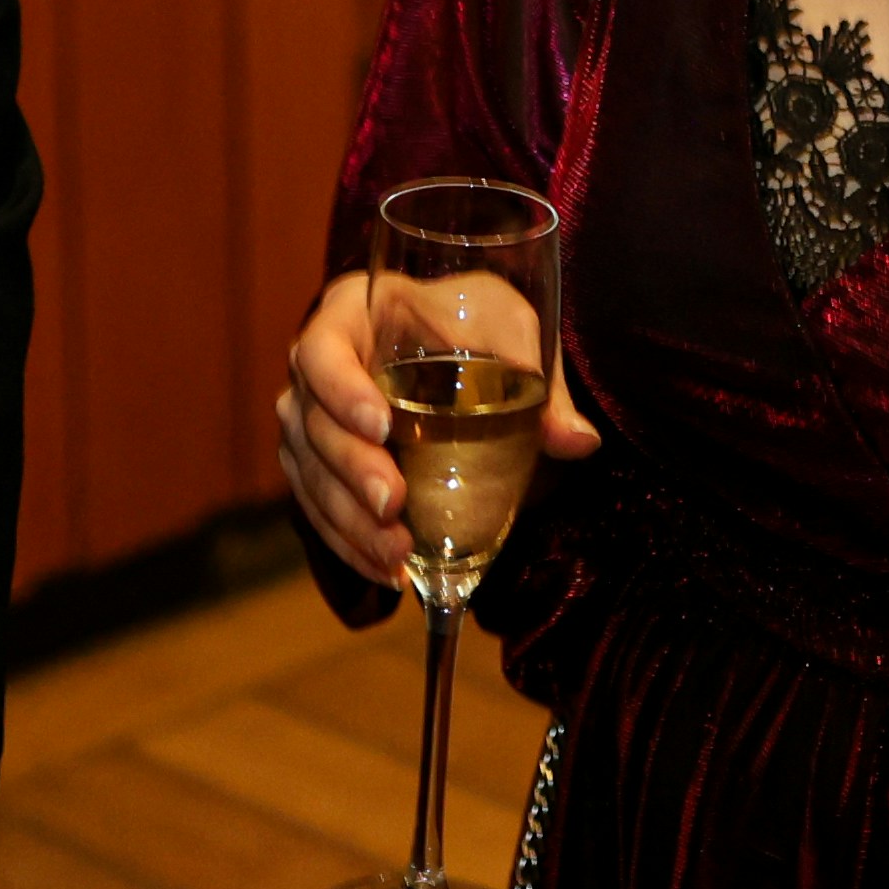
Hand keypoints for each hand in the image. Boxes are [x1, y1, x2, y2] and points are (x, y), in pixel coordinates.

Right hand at [275, 268, 603, 592]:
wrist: (451, 335)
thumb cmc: (471, 317)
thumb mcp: (508, 325)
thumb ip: (537, 377)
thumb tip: (579, 441)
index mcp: (349, 315)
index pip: (322, 351)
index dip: (342, 391)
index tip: (382, 426)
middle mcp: (315, 370)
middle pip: (312, 425)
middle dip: (352, 472)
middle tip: (394, 505)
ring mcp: (310, 422)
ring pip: (311, 477)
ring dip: (350, 522)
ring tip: (397, 557)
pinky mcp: (318, 468)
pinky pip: (320, 511)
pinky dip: (351, 545)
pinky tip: (390, 573)